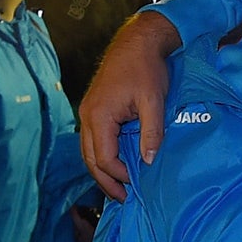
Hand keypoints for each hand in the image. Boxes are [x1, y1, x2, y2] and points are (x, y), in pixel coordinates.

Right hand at [79, 14, 180, 199]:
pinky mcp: (94, 109)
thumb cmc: (146, 68)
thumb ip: (151, 132)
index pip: (104, 157)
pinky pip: (94, 140)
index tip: (137, 183)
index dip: (119, 174)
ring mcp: (88, 113)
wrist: (137, 42)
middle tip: (123, 199)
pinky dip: (102, 156)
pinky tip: (116, 164)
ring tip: (119, 188)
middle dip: (106, 181)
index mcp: (99, 116)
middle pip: (90, 159)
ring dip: (102, 170)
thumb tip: (147, 161)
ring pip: (89, 151)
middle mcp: (88, 116)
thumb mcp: (154, 101)